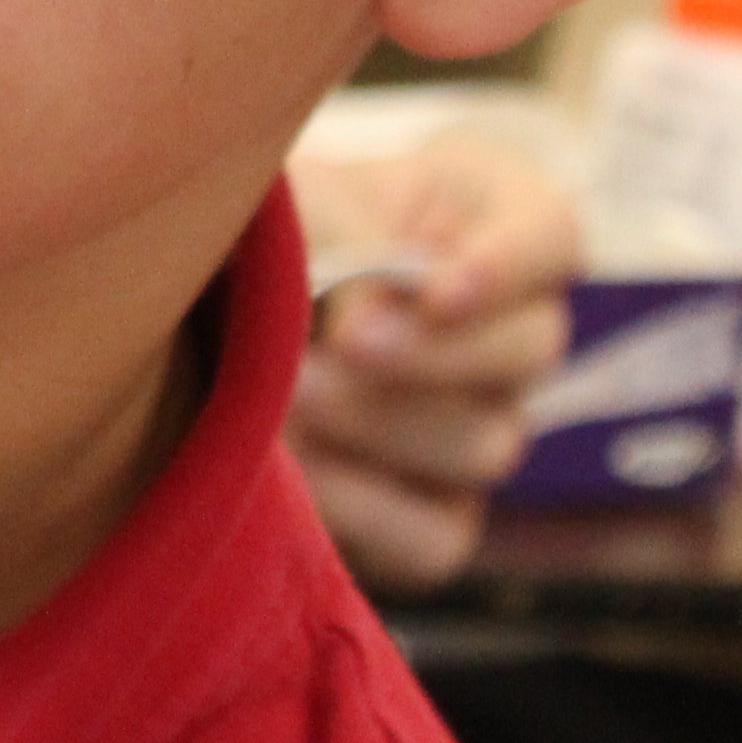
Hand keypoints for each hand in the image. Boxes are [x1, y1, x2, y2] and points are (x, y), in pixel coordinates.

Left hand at [288, 130, 580, 593]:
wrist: (192, 313)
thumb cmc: (259, 232)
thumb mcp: (291, 203)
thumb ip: (340, 235)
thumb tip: (364, 325)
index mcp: (487, 226)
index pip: (549, 238)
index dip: (508, 266)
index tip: (436, 288)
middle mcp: (503, 332)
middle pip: (531, 347)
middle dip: (433, 351)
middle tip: (344, 341)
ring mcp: (475, 429)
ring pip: (488, 446)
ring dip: (383, 424)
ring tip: (287, 395)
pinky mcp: (429, 519)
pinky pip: (435, 539)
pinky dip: (363, 507)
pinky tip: (293, 467)